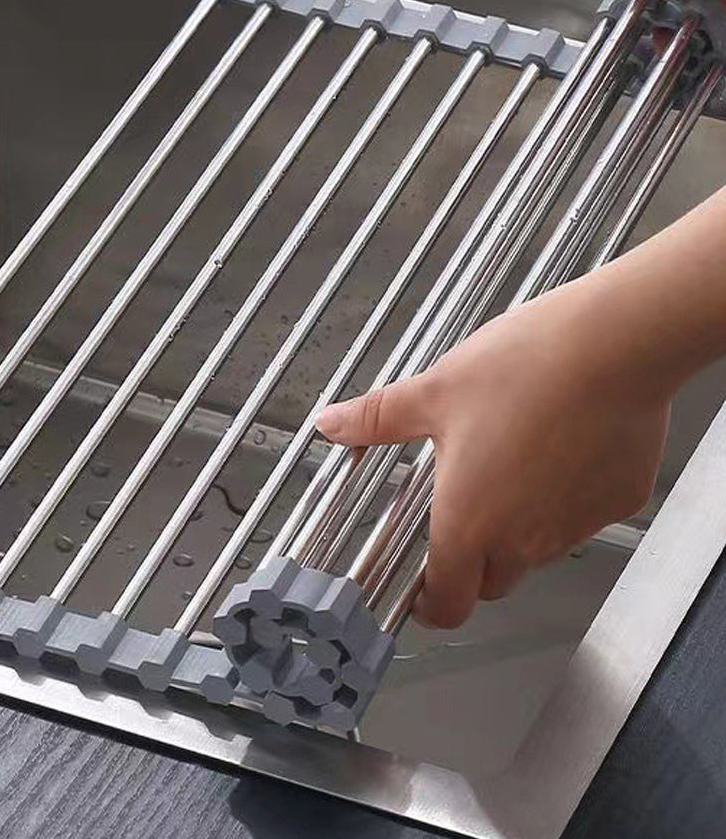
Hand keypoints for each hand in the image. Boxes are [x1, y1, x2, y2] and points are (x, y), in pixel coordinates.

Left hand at [316, 281, 672, 628]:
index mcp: (470, 522)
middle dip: (471, 561)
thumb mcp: (432, 391)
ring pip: (537, 552)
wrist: (613, 345)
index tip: (420, 592)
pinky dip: (564, 500)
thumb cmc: (523, 369)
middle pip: (492, 581)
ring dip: (518, 529)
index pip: (449, 604)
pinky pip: (581, 519)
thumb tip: (333, 424)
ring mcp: (576, 525)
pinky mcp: (616, 503)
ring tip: (506, 467)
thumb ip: (377, 418)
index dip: (430, 605)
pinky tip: (555, 450)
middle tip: (459, 512)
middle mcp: (525, 539)